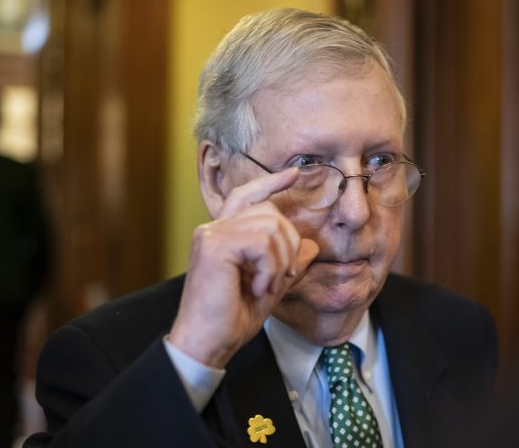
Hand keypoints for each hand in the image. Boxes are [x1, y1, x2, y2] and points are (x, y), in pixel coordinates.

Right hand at [169, 168, 318, 367]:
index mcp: (223, 235)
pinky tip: (258, 288)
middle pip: (269, 212)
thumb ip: (288, 265)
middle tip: (283, 277)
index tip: (293, 174)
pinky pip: (261, 243)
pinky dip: (269, 268)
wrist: (207, 344)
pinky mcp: (214, 246)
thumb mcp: (270, 289)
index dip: (270, 183)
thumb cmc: (231, 319)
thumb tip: (311, 246)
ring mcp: (212, 235)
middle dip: (289, 243)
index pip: (247, 196)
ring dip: (279, 260)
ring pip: (269, 226)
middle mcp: (214, 229)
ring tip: (267, 286)